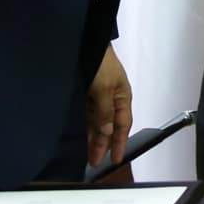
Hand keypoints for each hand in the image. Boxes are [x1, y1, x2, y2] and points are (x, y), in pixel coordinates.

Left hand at [86, 46, 132, 168]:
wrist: (86, 41)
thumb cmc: (100, 64)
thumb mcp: (104, 88)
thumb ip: (105, 112)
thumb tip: (108, 133)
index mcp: (122, 97)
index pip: (123, 126)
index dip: (120, 143)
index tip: (116, 161)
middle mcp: (112, 98)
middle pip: (109, 126)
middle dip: (103, 144)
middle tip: (94, 162)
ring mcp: (98, 96)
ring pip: (97, 122)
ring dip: (93, 137)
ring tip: (86, 154)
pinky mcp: (85, 92)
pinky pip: (87, 114)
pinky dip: (85, 126)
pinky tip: (80, 135)